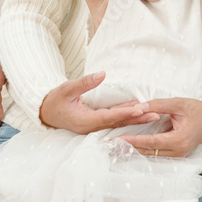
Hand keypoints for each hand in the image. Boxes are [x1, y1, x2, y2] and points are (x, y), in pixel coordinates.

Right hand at [40, 72, 160, 134]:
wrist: (46, 112)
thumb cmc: (55, 100)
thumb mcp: (67, 88)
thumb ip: (85, 82)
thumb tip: (102, 73)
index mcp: (84, 121)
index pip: (108, 116)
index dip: (125, 113)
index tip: (139, 109)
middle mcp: (91, 127)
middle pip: (118, 122)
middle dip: (137, 118)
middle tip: (155, 113)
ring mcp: (94, 127)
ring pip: (118, 123)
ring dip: (136, 119)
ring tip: (153, 115)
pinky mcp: (97, 124)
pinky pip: (114, 121)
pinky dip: (127, 117)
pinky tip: (140, 114)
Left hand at [118, 97, 201, 156]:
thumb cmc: (196, 109)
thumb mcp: (178, 103)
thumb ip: (158, 105)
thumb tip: (138, 106)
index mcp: (179, 140)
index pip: (151, 142)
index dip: (134, 140)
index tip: (118, 139)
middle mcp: (178, 152)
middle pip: (149, 152)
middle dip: (130, 147)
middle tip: (111, 144)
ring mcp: (179, 156)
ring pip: (152, 155)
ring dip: (135, 149)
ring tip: (117, 146)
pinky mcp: (177, 155)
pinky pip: (157, 154)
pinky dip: (144, 149)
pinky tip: (132, 145)